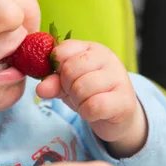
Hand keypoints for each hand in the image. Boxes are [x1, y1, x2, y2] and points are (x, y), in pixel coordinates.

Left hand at [36, 40, 147, 157]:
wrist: (118, 116)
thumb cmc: (91, 94)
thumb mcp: (67, 85)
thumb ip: (53, 82)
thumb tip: (40, 88)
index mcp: (92, 48)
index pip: (62, 50)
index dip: (56, 69)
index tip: (63, 78)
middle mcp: (108, 58)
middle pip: (70, 69)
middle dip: (67, 86)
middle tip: (76, 93)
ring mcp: (119, 78)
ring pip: (81, 88)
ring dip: (77, 101)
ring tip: (86, 102)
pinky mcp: (124, 100)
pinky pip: (94, 106)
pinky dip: (87, 113)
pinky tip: (93, 112)